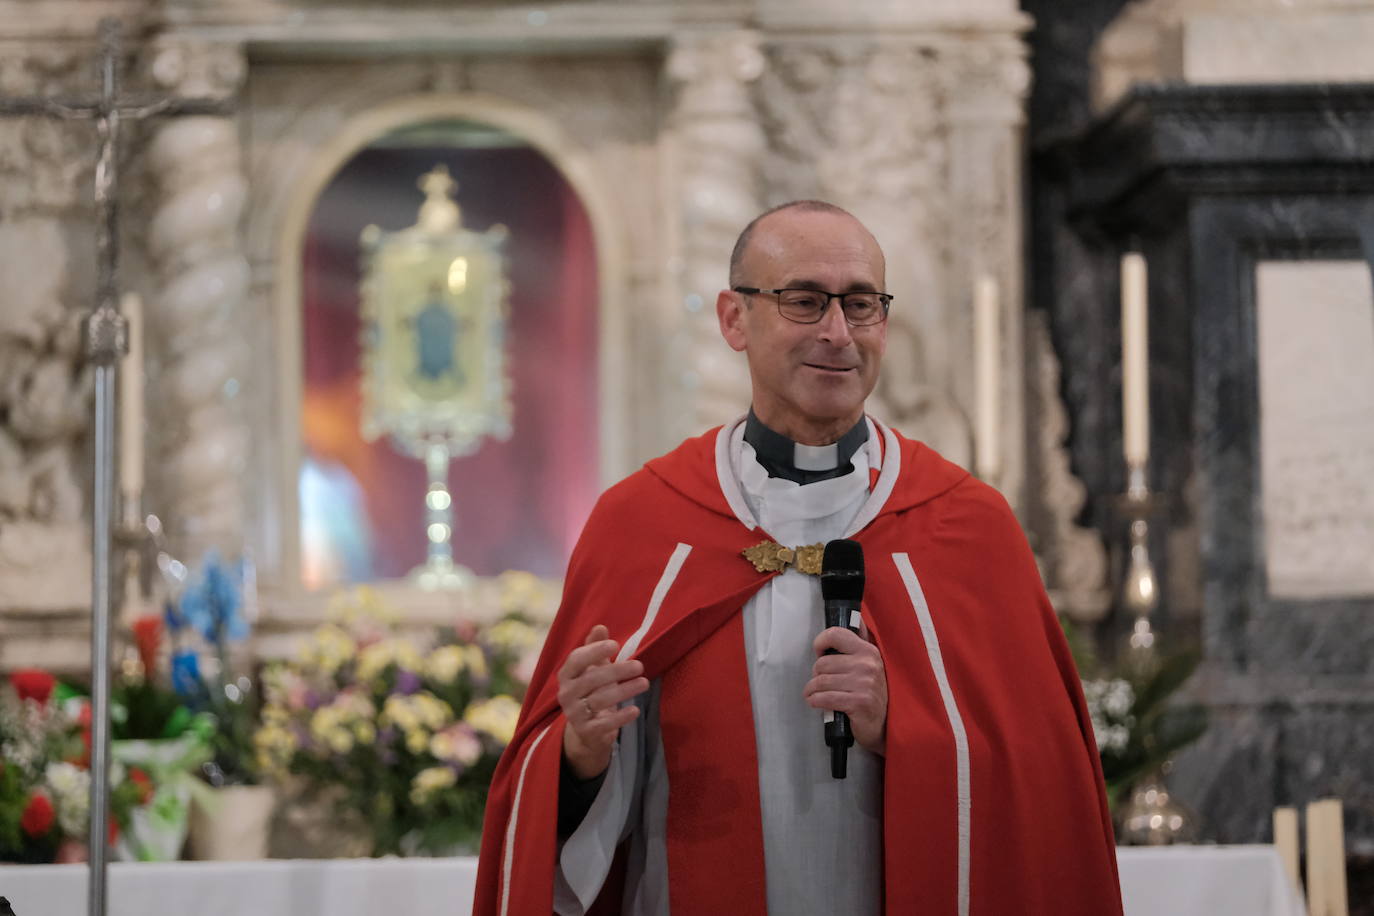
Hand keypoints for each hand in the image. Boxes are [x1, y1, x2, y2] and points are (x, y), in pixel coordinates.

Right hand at [558, 625, 649, 779]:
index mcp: (566, 675)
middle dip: (617, 671)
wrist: (587, 730)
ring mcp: (574, 714)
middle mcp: (566, 694)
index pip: (576, 660)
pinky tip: (635, 710)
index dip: (594, 651)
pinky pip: (604, 724)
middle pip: (592, 680)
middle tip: (640, 666)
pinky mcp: (586, 732)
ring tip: (644, 683)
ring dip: (624, 691)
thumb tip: (600, 627)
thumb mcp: (592, 668)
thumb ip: (595, 647)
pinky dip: (621, 717)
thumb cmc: (592, 691)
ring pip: (600, 700)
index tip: (615, 645)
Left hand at [804, 627, 887, 755]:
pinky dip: (815, 701)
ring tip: (814, 694)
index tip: (819, 652)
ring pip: (820, 681)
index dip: (821, 642)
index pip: (836, 634)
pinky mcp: (858, 703)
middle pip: (822, 663)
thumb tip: (857, 618)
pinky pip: (825, 698)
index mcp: (868, 651)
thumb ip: (860, 641)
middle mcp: (867, 665)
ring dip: (812, 690)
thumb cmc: (870, 693)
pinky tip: (816, 702)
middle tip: (821, 682)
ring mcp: (864, 684)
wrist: (883, 725)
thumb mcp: (870, 664)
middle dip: (816, 675)